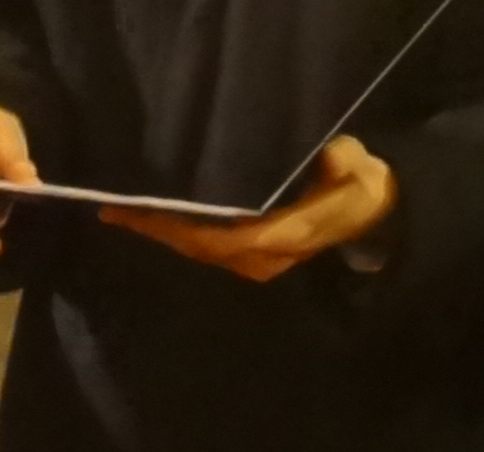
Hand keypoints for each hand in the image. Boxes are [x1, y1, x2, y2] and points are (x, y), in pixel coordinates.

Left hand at [108, 136, 393, 280]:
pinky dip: (180, 236)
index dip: (179, 228)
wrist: (370, 214)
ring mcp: (257, 263)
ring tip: (126, 216)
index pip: (220, 236)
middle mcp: (263, 257)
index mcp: (282, 235)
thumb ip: (339, 163)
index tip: (142, 214)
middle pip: (199, 248)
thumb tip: (328, 158)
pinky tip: (157, 222)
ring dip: (163, 235)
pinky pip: (209, 249)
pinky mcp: (252, 259)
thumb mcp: (353, 167)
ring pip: (200, 252)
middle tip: (113, 212)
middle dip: (156, 231)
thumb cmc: (358, 184)